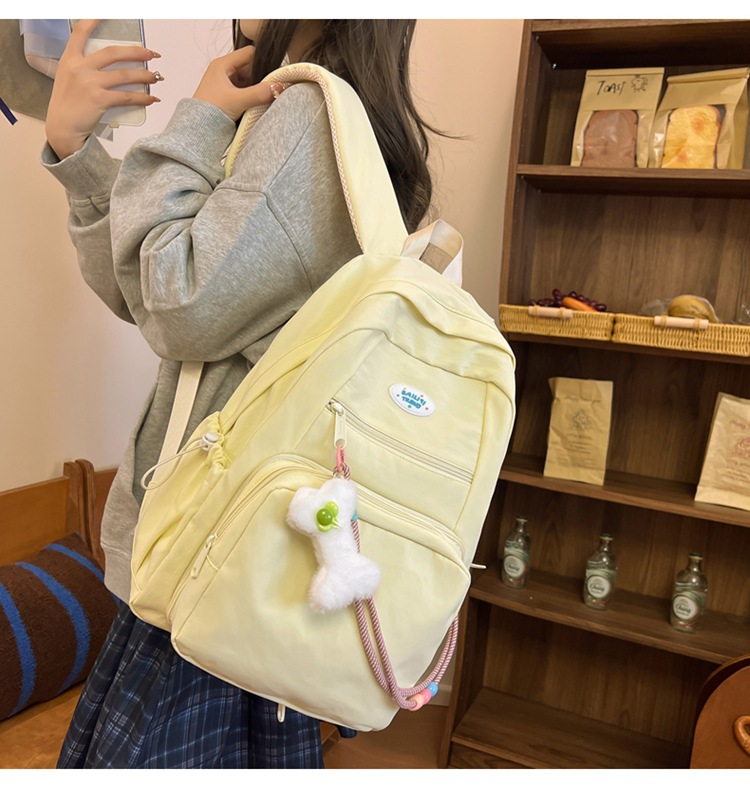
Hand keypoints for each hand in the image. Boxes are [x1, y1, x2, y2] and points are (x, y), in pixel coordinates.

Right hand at [45, 19, 161, 158]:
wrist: (62, 128)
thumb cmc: (67, 104)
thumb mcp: (68, 78)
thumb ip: (83, 67)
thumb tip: (109, 65)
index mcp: (70, 59)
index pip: (79, 33)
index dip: (92, 21)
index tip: (103, 14)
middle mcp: (80, 68)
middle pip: (113, 53)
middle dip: (136, 52)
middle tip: (152, 54)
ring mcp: (90, 83)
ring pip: (125, 75)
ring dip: (145, 75)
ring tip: (156, 77)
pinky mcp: (100, 100)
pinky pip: (127, 96)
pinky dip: (142, 98)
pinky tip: (151, 99)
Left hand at [192, 46, 281, 120]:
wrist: (197, 131)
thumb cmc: (209, 112)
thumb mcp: (237, 101)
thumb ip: (259, 93)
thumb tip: (278, 87)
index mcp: (223, 64)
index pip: (249, 53)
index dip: (263, 60)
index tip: (274, 73)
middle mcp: (224, 71)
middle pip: (250, 67)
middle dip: (261, 78)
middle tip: (270, 88)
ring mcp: (225, 84)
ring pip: (248, 80)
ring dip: (257, 88)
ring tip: (264, 97)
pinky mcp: (227, 96)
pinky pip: (244, 91)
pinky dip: (252, 96)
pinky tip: (256, 104)